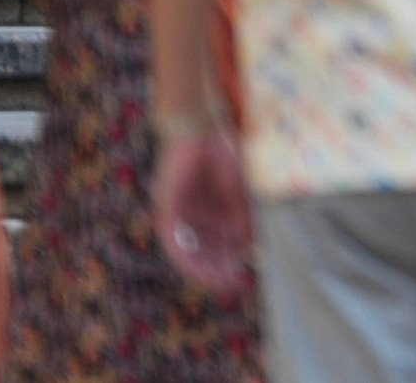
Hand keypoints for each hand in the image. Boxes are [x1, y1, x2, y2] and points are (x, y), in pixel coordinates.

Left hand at [157, 128, 252, 295]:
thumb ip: (242, 216)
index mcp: (213, 213)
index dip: (232, 264)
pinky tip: (195, 267)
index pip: (221, 246)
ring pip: (189, 251)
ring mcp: (179, 216)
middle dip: (219, 271)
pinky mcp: (166, 211)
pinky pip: (173, 240)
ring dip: (202, 269)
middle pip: (205, 253)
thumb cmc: (223, 154)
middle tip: (234, 286)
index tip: (245, 280)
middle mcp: (194, 219)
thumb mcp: (241, 189)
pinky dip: (184, 254)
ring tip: (219, 282)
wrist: (201, 129)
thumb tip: (248, 244)